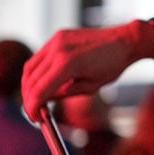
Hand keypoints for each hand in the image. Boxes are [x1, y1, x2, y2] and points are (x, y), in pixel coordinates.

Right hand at [21, 20, 153, 119]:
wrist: (125, 41)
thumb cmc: (112, 66)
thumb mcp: (89, 87)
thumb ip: (63, 94)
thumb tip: (43, 101)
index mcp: (67, 64)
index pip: (39, 90)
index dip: (32, 107)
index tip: (34, 119)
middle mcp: (57, 49)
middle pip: (30, 79)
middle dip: (28, 98)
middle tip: (34, 112)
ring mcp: (56, 40)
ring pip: (30, 67)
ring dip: (29, 85)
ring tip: (36, 99)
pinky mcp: (57, 36)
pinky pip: (39, 57)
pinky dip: (36, 72)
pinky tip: (43, 82)